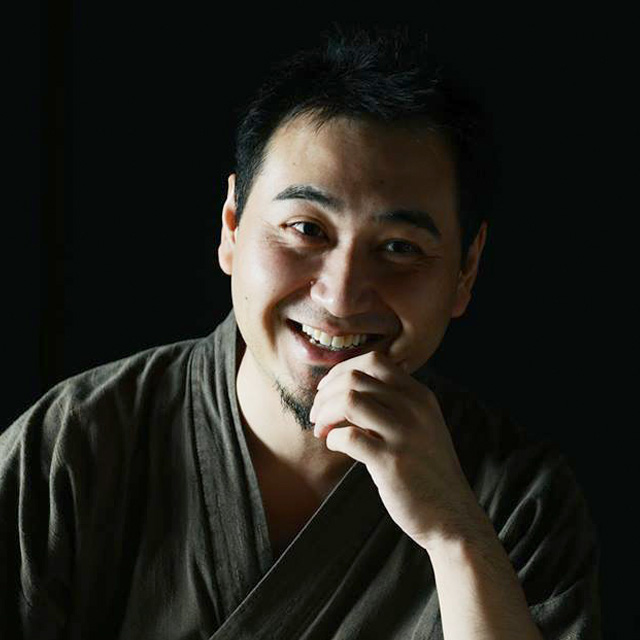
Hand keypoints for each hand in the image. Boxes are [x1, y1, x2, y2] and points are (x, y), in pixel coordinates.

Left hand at [309, 351, 490, 550]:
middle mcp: (414, 409)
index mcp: (420, 396)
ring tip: (321, 429)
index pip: (374, 361)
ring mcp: (404, 434)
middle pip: (355, 377)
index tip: (328, 391)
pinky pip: (348, 436)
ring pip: (348, 400)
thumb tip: (347, 388)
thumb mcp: (421, 426)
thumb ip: (394, 404)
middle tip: (318, 413)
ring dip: (325, 412)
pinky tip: (335, 446)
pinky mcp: (391, 462)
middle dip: (326, 393)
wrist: (452, 516)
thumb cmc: (427, 471)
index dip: (342, 371)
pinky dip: (332, 438)